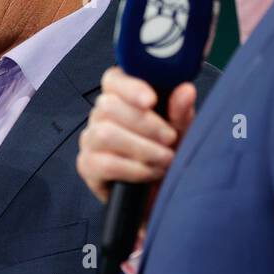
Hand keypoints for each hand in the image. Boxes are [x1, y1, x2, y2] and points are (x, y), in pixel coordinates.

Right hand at [76, 68, 198, 203]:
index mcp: (122, 96)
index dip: (130, 87)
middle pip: (108, 106)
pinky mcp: (87, 165)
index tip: (151, 100)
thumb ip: (180, 112)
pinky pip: (104, 163)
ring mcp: (90, 139)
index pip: (114, 79)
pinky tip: (150, 172)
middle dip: (145, 124)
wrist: (161, 193)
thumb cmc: (168, 153)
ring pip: (104, 133)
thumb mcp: (181, 131)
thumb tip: (186, 90)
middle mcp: (101, 114)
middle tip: (170, 139)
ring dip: (141, 148)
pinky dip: (133, 169)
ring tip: (165, 159)